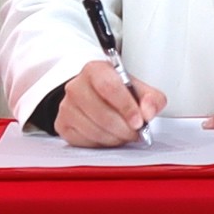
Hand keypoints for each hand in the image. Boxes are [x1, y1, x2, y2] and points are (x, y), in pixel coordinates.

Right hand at [51, 60, 166, 145]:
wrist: (94, 95)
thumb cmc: (116, 91)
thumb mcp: (138, 88)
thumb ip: (151, 98)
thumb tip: (148, 112)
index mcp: (95, 70)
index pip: (109, 87)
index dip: (126, 107)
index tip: (139, 121)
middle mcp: (76, 86)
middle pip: (102, 113)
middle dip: (124, 128)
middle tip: (136, 133)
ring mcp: (66, 106)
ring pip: (94, 130)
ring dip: (115, 138)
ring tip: (125, 135)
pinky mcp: (62, 125)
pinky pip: (85, 141)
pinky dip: (102, 143)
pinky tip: (110, 136)